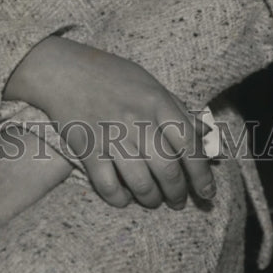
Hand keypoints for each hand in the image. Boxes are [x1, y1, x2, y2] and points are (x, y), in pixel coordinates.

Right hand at [5, 37, 214, 210]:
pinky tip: (125, 197)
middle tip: (179, 201)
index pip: (188, 144)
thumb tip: (209, 139)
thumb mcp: (150, 84)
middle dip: (178, 193)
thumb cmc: (112, 76)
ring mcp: (110, 135)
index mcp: (156, 101)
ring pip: (140, 183)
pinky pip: (108, 186)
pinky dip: (120, 199)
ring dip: (152, 199)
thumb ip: (178, 111)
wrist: (63, 70)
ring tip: (154, 201)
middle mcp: (136, 119)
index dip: (201, 174)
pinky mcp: (87, 149)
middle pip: (167, 169)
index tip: (207, 192)